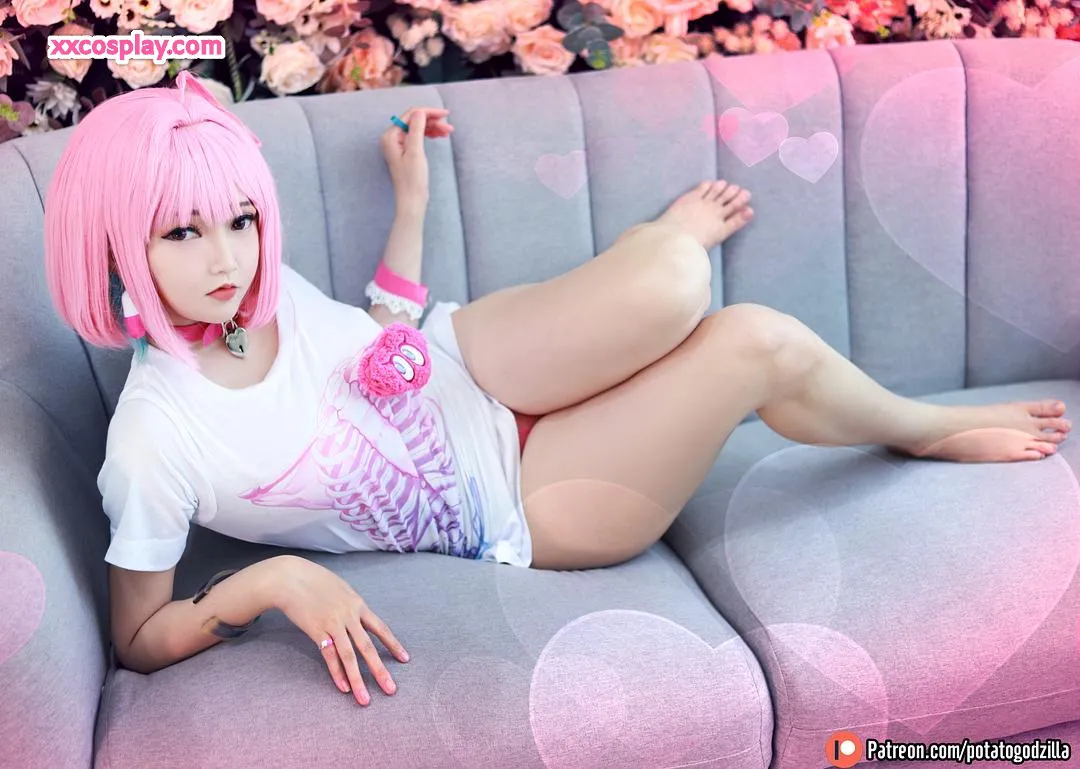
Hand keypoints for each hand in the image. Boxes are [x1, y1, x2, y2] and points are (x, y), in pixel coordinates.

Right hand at [274, 555, 409, 705]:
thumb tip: (358, 617)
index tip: (405, 659)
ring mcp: (333, 624)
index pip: (381, 628)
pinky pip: (329, 656)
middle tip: (391, 690)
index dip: (393, 645)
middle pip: (368, 647)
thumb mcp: (340, 589)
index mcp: (358, 604)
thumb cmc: (314, 581)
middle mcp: (349, 616)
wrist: (290, 578)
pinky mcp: (317, 631)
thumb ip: (351, 605)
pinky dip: (337, 673)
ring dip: (358, 680)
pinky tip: (343, 688)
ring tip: (365, 699)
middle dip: (380, 670)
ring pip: (350, 656)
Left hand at [380, 107, 452, 211]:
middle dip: (432, 121)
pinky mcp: (406, 152)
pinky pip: (418, 137)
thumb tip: (420, 112)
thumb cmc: (412, 179)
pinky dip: (429, 135)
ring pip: (418, 129)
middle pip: (415, 121)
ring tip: (448, 132)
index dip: (429, 113)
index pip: (411, 115)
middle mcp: (392, 138)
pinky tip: (439, 136)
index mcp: (391, 136)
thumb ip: (416, 129)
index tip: (445, 114)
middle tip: (449, 127)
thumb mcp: (415, 152)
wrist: (412, 200)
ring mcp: (399, 145)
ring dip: (433, 128)